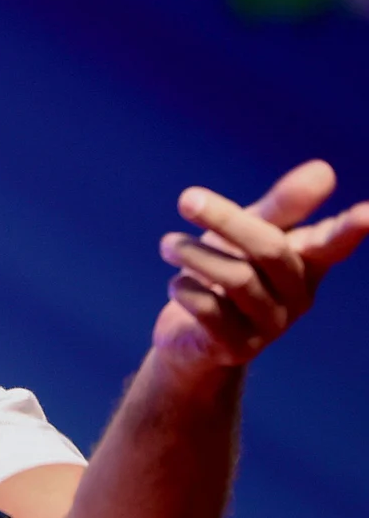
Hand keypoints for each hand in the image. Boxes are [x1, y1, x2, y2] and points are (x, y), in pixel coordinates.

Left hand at [153, 160, 368, 371]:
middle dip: (226, 220)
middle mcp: (297, 296)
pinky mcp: (237, 347)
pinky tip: (177, 284)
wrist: (190, 333)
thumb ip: (282, 205)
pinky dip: (185, 288)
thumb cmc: (226, 270)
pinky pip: (209, 309)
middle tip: (186, 199)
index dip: (350, 229)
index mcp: (306, 262)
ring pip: (237, 279)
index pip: (332, 243)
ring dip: (195, 255)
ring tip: (168, 244)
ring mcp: (270, 326)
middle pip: (269, 250)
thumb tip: (324, 169)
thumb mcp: (249, 233)